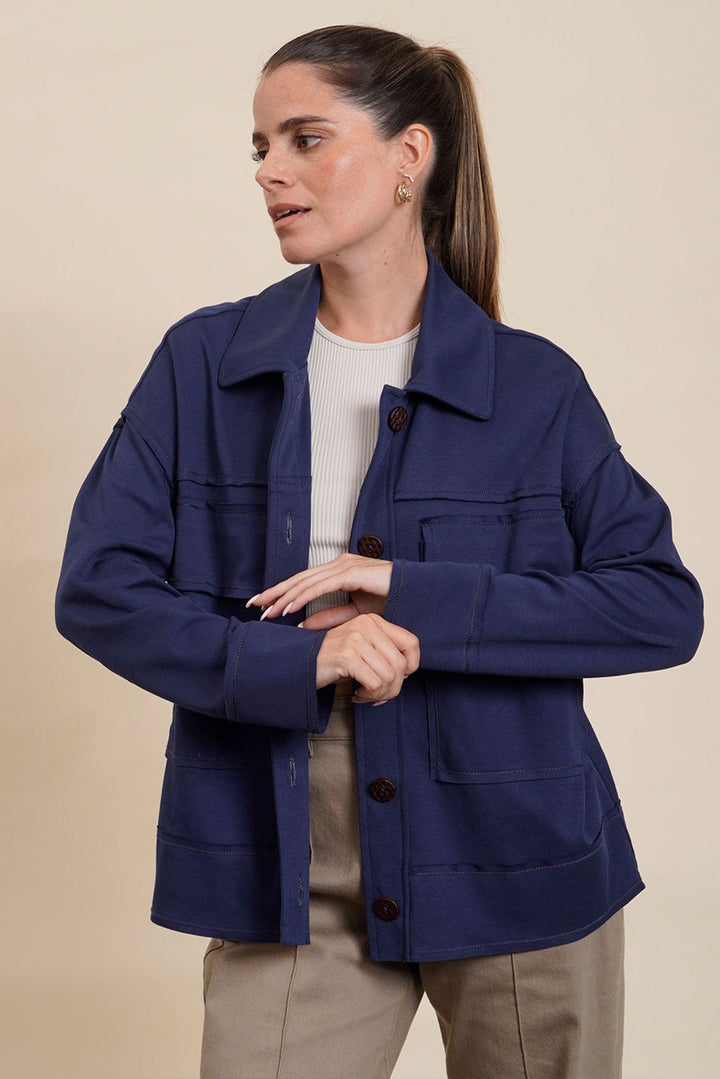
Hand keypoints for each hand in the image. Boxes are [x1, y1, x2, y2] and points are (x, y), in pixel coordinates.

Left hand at [245, 554, 392, 628]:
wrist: (415, 595)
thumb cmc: (390, 601)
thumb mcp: (354, 614)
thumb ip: (329, 617)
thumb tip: (303, 625)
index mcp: (337, 572)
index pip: (303, 583)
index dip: (281, 594)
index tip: (262, 606)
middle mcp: (338, 564)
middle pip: (298, 579)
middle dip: (275, 593)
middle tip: (254, 605)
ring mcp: (345, 565)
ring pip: (306, 582)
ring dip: (285, 597)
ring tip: (268, 611)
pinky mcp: (352, 572)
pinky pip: (322, 585)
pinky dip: (303, 596)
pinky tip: (290, 607)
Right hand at [315, 613, 419, 703]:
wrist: (299, 663)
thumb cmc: (334, 661)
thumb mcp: (363, 650)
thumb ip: (385, 653)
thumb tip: (409, 671)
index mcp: (374, 620)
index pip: (412, 643)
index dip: (411, 667)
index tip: (396, 679)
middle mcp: (367, 625)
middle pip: (401, 665)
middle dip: (393, 688)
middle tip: (377, 695)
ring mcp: (356, 639)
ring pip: (390, 676)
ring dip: (380, 694)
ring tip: (365, 694)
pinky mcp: (346, 656)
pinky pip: (374, 683)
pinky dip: (369, 695)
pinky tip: (356, 694)